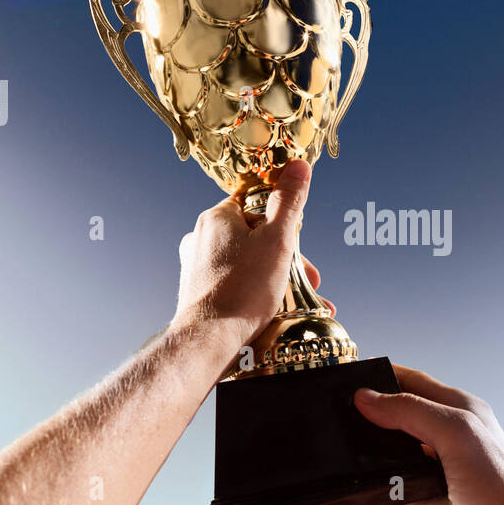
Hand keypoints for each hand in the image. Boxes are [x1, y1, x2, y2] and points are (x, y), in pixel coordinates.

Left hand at [174, 160, 332, 345]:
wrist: (209, 338)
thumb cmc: (242, 290)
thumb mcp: (277, 240)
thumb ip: (288, 202)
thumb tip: (298, 166)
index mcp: (217, 218)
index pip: (254, 204)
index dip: (281, 221)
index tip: (296, 240)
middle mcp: (201, 238)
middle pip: (252, 236)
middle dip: (284, 257)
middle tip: (306, 278)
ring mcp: (196, 266)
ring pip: (245, 262)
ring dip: (273, 278)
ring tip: (294, 300)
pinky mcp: (199, 291)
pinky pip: (233, 283)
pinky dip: (253, 293)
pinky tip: (270, 310)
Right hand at [352, 366, 503, 504]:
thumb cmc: (498, 489)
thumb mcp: (454, 434)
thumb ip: (410, 411)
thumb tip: (368, 397)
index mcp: (463, 412)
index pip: (416, 382)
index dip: (385, 377)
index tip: (352, 376)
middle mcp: (454, 439)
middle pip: (404, 418)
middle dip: (375, 416)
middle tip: (341, 415)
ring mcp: (444, 473)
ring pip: (399, 457)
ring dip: (377, 456)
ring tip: (348, 453)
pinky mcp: (437, 504)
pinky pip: (400, 493)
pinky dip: (383, 493)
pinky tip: (366, 492)